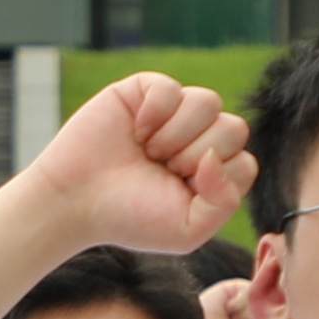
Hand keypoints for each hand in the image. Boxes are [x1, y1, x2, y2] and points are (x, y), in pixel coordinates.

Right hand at [27, 73, 259, 254]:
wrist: (74, 202)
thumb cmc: (129, 218)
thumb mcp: (188, 230)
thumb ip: (223, 202)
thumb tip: (218, 156)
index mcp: (212, 172)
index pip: (244, 163)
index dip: (217, 178)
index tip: (181, 191)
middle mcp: (197, 139)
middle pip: (234, 128)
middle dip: (196, 156)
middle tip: (162, 170)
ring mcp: (173, 113)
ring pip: (209, 102)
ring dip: (177, 134)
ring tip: (149, 151)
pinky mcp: (146, 91)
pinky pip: (172, 88)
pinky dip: (156, 111)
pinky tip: (137, 131)